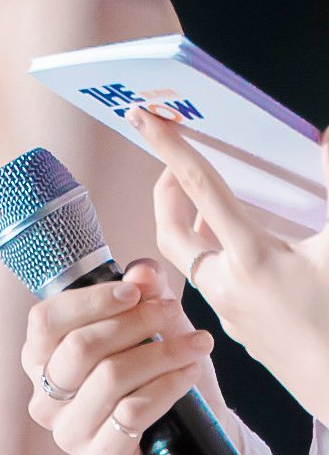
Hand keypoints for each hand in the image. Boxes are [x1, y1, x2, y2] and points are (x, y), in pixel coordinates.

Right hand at [21, 260, 215, 454]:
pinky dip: (166, 387)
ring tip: (195, 343)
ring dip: (160, 353)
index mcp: (42, 361)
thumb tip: (143, 271)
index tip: (134, 292)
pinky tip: (189, 373)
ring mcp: (69, 435)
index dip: (89, 301)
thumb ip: (144, 293)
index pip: (45, 321)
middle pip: (80, 347)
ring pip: (109, 378)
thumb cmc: (161, 374)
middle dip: (134, 323)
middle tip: (172, 312)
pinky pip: (131, 413)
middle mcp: (45, 400)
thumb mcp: (155, 325)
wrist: (194, 437)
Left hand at [129, 104, 328, 421]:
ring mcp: (233, 316)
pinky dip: (220, 260)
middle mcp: (230, 287)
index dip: (171, 148)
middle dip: (166, 192)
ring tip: (210, 204)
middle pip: (171, 231)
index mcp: (252, 258)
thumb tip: (328, 137)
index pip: (201, 188)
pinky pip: (217, 289)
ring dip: (195, 228)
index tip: (144, 118)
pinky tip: (246, 255)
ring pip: (194, 262)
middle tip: (174, 164)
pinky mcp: (245, 336)